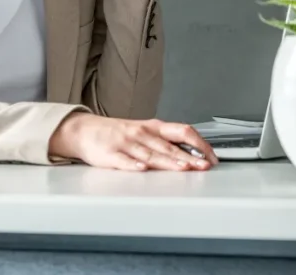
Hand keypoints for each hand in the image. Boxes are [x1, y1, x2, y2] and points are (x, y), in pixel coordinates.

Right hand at [49, 113, 219, 170]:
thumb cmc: (118, 133)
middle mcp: (142, 134)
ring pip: (150, 153)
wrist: (84, 130)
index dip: (199, 144)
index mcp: (154, 127)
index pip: (182, 131)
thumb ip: (166, 141)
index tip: (211, 156)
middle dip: (188, 157)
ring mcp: (126, 143)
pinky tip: (142, 168)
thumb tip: (193, 151)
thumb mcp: (145, 131)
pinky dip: (133, 165)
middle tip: (204, 166)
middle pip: (169, 146)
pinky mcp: (109, 154)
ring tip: (183, 168)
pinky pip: (123, 161)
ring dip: (168, 162)